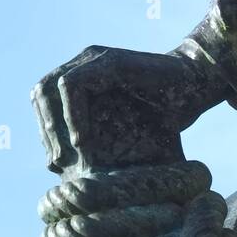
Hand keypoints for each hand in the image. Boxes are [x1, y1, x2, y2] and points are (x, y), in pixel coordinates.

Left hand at [31, 45, 231, 173]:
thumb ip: (100, 144)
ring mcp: (94, 58)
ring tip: (70, 154)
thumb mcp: (129, 133)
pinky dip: (73, 116)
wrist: (197, 86)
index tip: (58, 164)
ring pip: (49, 87)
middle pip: (40, 93)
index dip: (46, 132)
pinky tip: (83, 141)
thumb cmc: (166, 114)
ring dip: (55, 124)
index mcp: (82, 75)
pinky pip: (73, 85)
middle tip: (58, 163)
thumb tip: (72, 179)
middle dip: (46, 130)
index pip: (44, 101)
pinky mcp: (108, 61)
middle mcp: (83, 62)